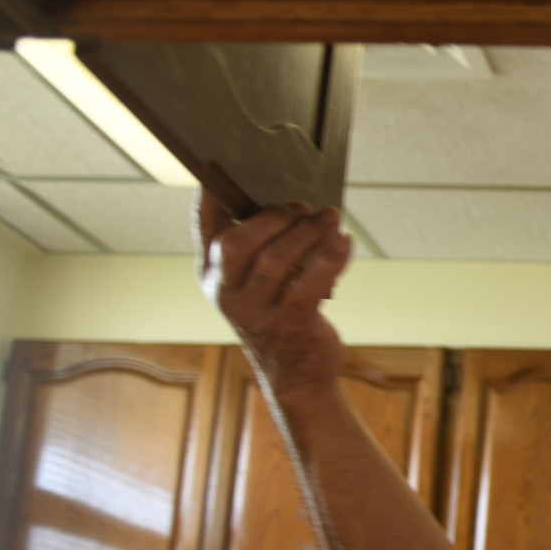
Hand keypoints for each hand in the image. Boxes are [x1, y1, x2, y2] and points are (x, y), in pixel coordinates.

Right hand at [194, 191, 353, 400]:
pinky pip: (311, 283)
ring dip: (308, 232)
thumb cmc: (279, 318)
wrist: (296, 376)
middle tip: (301, 207)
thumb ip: (259, 248)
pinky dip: (331, 258)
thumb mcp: (257, 285)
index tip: (222, 173)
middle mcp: (227, 295)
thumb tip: (284, 200)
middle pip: (237, 244)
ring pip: (276, 261)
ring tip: (330, 217)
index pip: (205, 232)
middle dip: (273, 217)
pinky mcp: (291, 325)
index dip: (211, 200)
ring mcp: (257, 313)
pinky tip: (345, 243)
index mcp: (213, 278)